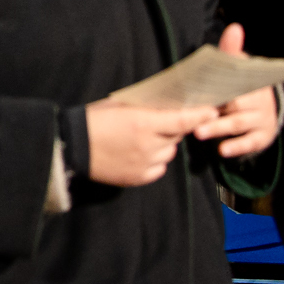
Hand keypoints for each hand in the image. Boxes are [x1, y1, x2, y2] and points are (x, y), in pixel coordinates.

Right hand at [84, 100, 215, 187]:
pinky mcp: (138, 178)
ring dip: (163, 145)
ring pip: (168, 153)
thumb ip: (144, 107)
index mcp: (143, 123)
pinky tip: (139, 154)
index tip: (212, 111)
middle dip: (173, 128)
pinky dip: (155, 161)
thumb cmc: (92, 120)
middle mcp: (148, 145)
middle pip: (176, 136)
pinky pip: (158, 169)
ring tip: (144, 140)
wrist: (71, 146)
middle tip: (160, 122)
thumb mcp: (117, 105)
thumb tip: (166, 105)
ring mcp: (144, 164)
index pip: (182, 120)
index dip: (200, 115)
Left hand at [192, 24, 280, 157]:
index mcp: (251, 81)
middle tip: (195, 113)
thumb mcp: (236, 69)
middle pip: (236, 104)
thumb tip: (235, 27)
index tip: (208, 86)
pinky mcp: (262, 137)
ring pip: (238, 123)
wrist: (265, 111)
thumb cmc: (240, 87)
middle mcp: (259, 100)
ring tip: (199, 132)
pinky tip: (222, 151)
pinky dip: (237, 147)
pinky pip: (250, 142)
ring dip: (219, 128)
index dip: (224, 84)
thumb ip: (231, 51)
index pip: (239, 80)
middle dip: (216, 109)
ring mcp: (262, 119)